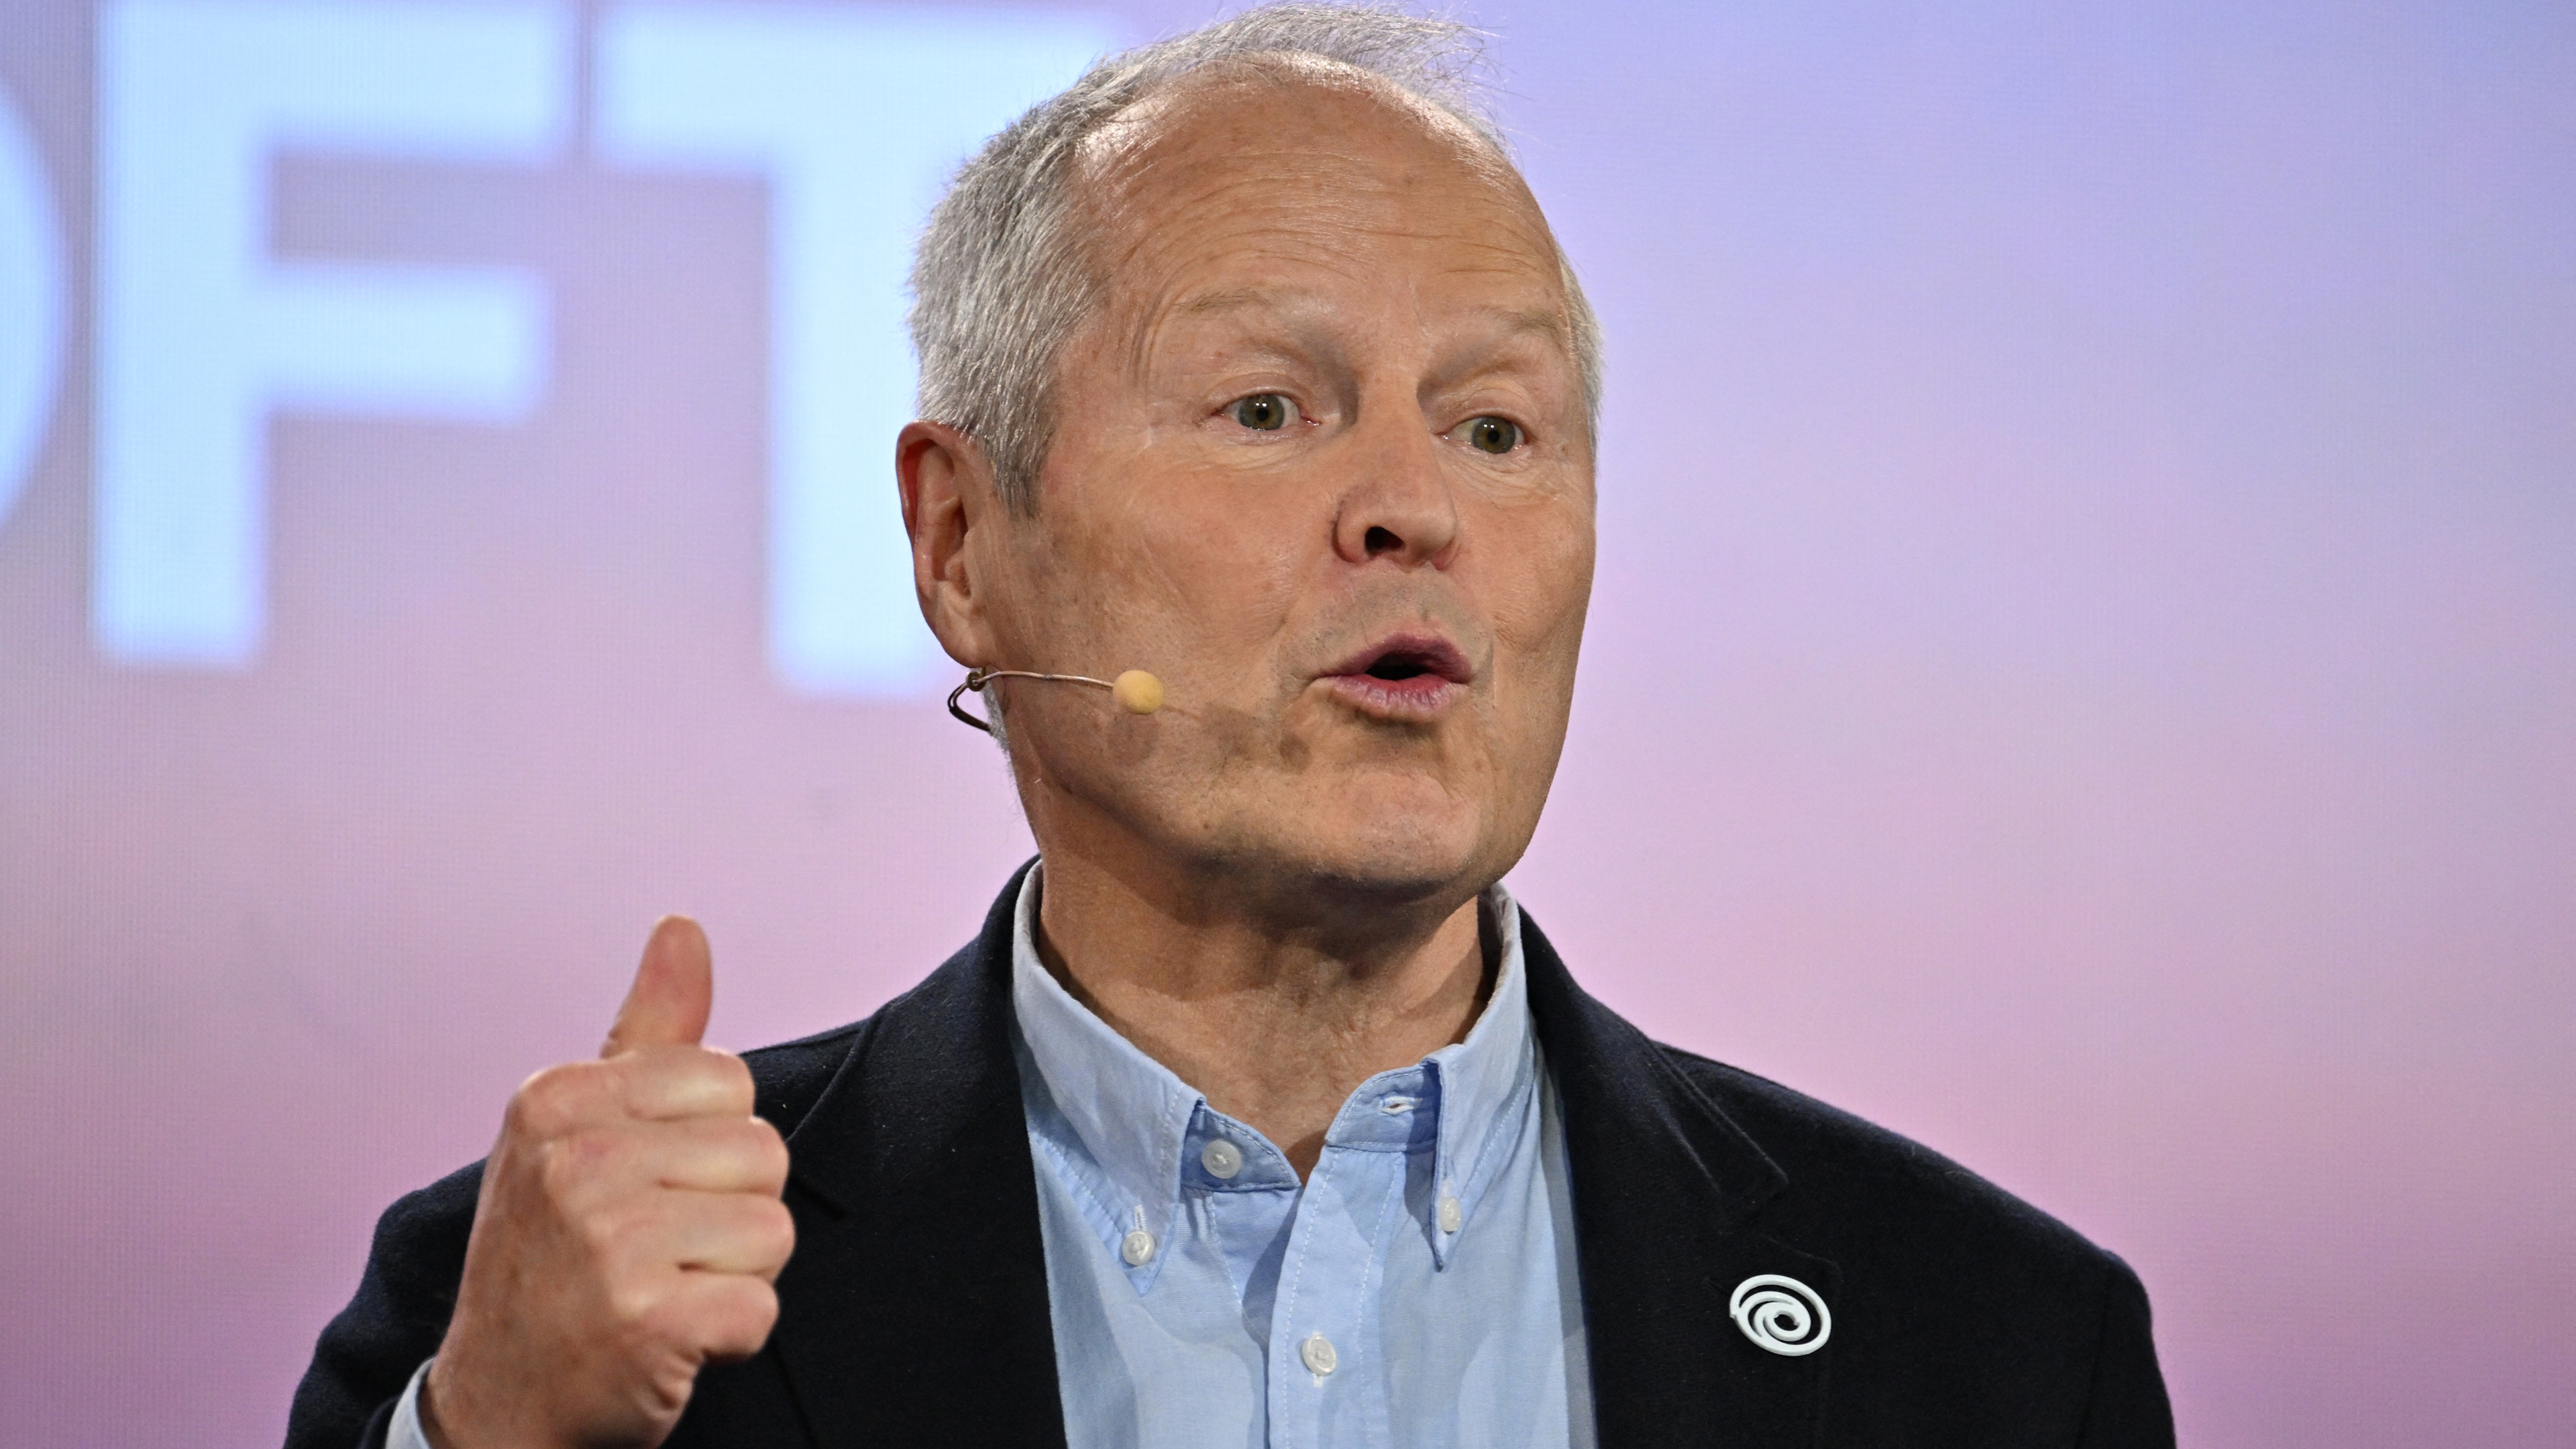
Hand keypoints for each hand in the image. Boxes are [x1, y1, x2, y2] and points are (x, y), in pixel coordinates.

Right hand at [421, 918, 793, 1448]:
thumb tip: (684, 926)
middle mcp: (574, 1161)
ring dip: (733, 1275)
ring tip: (661, 1291)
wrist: (497, 1401)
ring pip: (773, 1229)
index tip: (645, 1185)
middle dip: (729, 1209)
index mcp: (557, 1098)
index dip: (709, 1142)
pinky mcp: (645, 1323)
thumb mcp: (577, 1129)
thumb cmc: (552, 1254)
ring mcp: (607, 1242)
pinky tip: (669, 1342)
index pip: (730, 1080)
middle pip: (762, 1152)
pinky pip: (762, 1307)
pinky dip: (731, 1336)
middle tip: (654, 1250)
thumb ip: (646, 1030)